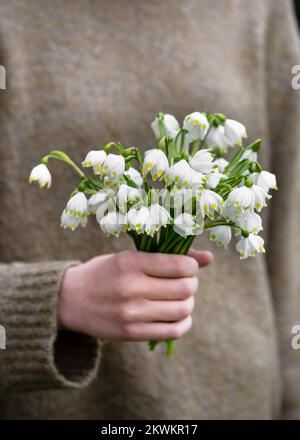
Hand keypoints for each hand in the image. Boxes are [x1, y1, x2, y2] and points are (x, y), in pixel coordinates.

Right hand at [58, 249, 212, 341]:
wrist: (69, 300)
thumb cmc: (103, 272)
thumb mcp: (129, 256)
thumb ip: (168, 256)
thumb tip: (209, 257)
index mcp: (131, 262)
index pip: (180, 265)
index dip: (192, 266)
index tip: (186, 267)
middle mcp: (131, 287)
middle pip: (186, 288)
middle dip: (192, 284)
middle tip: (183, 283)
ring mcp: (131, 313)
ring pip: (183, 310)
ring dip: (188, 303)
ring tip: (179, 299)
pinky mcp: (130, 333)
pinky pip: (172, 332)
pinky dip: (183, 323)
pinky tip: (177, 316)